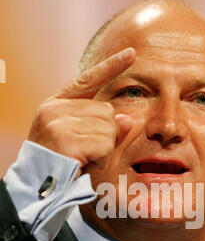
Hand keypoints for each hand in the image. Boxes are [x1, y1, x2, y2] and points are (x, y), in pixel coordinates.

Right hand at [28, 47, 135, 175]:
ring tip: (83, 159)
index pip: (88, 80)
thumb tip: (128, 118)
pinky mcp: (64, 139)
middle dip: (106, 135)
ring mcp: (58, 122)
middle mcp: (55, 109)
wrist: (37, 188)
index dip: (111, 66)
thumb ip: (105, 129)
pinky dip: (102, 158)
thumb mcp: (83, 142)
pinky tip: (84, 163)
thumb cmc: (62, 165)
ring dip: (104, 148)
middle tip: (86, 152)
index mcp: (57, 104)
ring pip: (108, 128)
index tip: (131, 53)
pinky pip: (104, 144)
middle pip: (106, 111)